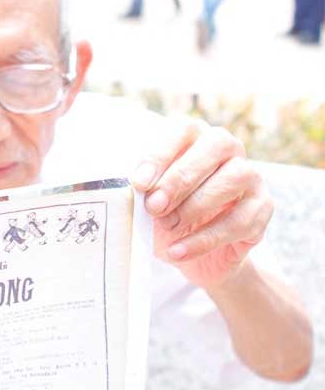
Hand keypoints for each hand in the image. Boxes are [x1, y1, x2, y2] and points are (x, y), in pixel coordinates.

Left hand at [132, 117, 273, 289]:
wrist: (195, 258)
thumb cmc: (168, 218)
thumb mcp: (149, 203)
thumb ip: (143, 190)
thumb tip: (127, 187)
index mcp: (198, 139)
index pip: (184, 131)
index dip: (161, 154)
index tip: (139, 183)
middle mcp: (230, 152)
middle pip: (216, 146)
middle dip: (181, 178)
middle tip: (154, 207)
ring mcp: (252, 178)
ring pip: (235, 178)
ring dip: (196, 205)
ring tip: (168, 227)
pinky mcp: (263, 209)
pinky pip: (240, 220)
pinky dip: (205, 239)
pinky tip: (179, 251)